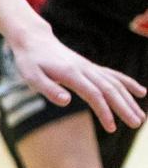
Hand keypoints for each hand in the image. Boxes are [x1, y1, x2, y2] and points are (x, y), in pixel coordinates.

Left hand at [7, 22, 145, 132]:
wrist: (33, 40)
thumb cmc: (30, 61)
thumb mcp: (32, 76)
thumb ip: (49, 89)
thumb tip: (66, 102)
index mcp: (71, 74)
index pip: (94, 94)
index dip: (104, 111)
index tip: (112, 127)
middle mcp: (85, 69)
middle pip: (110, 89)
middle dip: (124, 107)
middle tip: (136, 123)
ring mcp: (90, 67)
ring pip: (115, 83)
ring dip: (129, 99)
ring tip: (141, 117)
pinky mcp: (90, 67)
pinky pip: (114, 75)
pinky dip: (128, 83)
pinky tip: (141, 93)